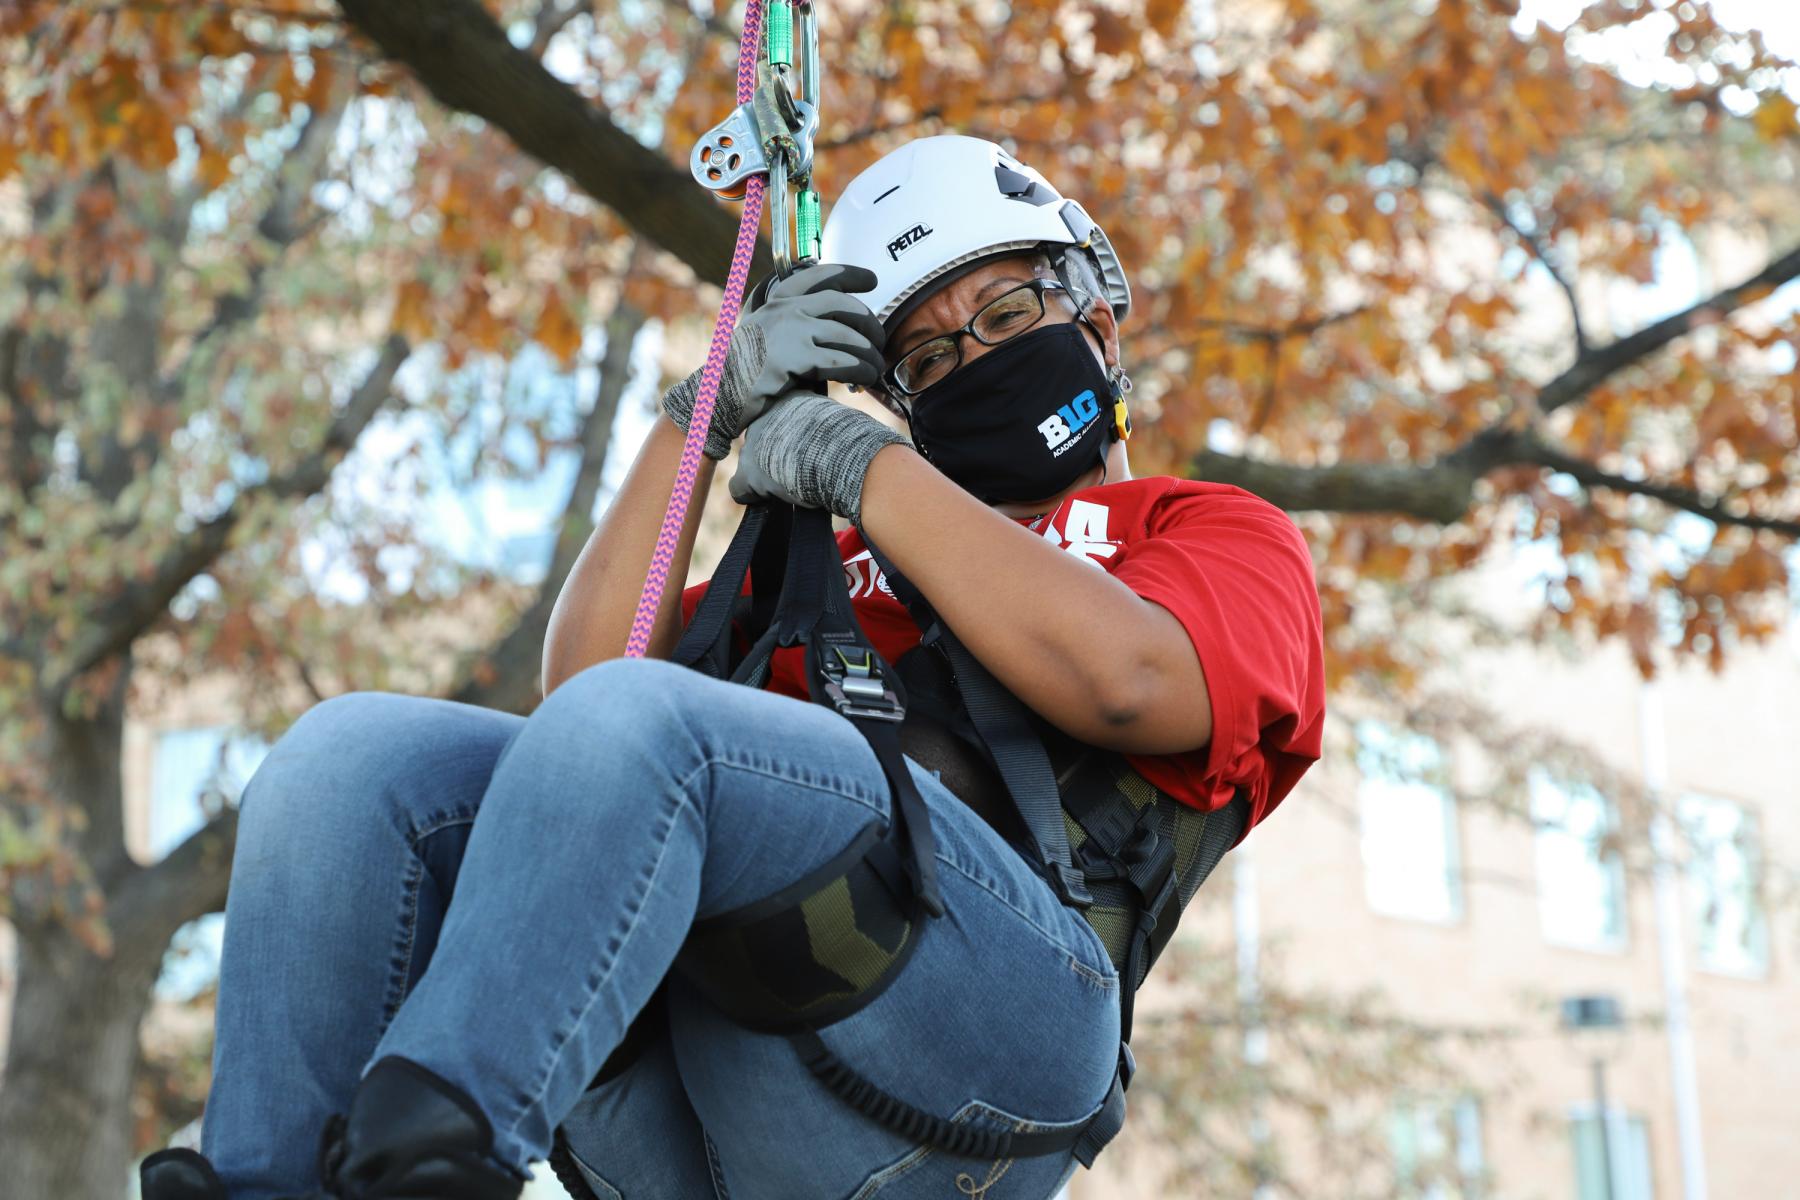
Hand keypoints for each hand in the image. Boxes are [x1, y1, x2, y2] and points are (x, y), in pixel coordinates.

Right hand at [661, 263, 884, 459]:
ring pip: (846, 334)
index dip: (850, 274)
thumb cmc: (745, 372)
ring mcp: (789, 331)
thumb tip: (836, 328)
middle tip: (879, 340)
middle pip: (842, 304)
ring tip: (876, 367)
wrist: (718, 395)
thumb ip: (793, 324)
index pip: (819, 275)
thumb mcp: (764, 334)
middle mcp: (784, 309)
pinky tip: (866, 378)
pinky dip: (859, 369)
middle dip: (868, 321)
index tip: (872, 279)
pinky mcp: (794, 358)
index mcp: (777, 299)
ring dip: (868, 352)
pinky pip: (840, 361)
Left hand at [728, 391, 908, 523]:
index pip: (778, 416)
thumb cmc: (849, 440)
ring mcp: (753, 446)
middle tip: (796, 465)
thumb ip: (822, 421)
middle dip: (772, 451)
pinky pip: (740, 489)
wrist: (842, 458)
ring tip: (790, 483)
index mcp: (787, 400)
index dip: (787, 434)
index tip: (801, 444)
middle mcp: (764, 418)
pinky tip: (768, 499)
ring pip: (750, 462)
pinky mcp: (749, 474)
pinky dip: (751, 495)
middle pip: (760, 437)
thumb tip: (829, 432)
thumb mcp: (835, 418)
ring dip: (765, 472)